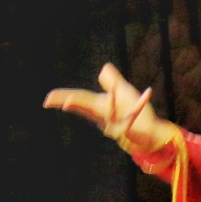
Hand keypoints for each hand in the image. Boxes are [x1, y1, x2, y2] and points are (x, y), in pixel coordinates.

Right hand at [44, 63, 173, 155]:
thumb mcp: (124, 93)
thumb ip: (113, 81)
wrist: (152, 133)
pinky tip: (132, 116)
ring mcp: (115, 125)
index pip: (79, 99)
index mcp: (100, 106)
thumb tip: (104, 69)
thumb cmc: (136, 114)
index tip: (48, 99)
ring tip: (96, 106)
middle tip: (62, 102)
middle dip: (75, 104)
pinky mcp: (129, 132)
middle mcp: (104, 116)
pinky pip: (128, 125)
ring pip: (106, 117)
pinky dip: (129, 121)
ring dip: (103, 107)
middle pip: (87, 108)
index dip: (64, 98)